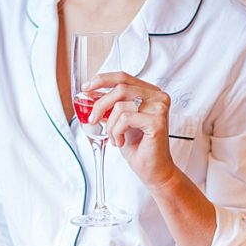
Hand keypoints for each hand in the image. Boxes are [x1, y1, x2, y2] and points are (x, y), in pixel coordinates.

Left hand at [85, 71, 178, 189]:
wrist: (152, 168)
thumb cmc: (139, 146)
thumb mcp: (120, 120)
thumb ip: (111, 106)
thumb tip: (91, 95)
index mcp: (150, 93)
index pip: (124, 77)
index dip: (102, 79)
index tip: (86, 87)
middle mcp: (158, 97)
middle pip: (120, 89)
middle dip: (100, 105)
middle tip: (93, 119)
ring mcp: (159, 108)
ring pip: (120, 106)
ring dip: (110, 125)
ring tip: (114, 137)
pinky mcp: (157, 121)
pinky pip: (125, 119)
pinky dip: (116, 131)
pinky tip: (120, 141)